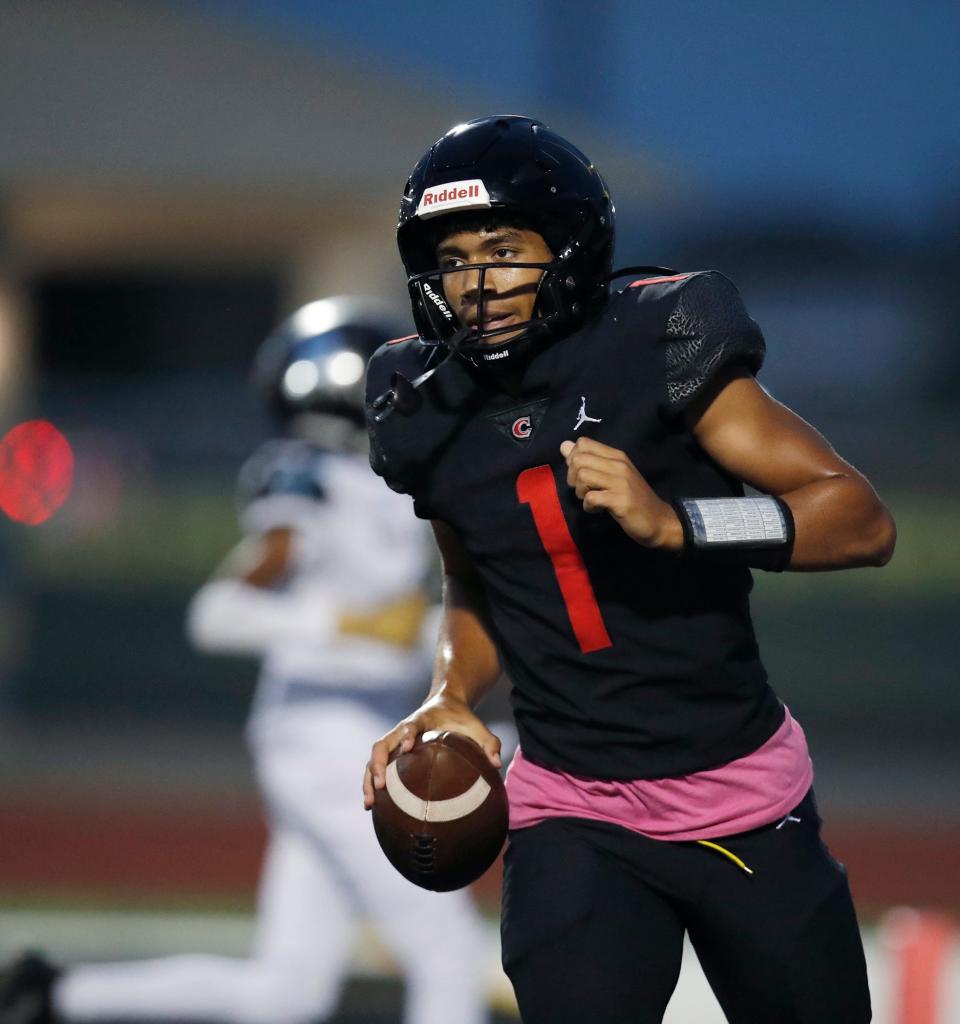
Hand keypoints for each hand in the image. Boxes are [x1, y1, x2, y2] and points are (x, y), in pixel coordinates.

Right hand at [362, 694, 501, 809]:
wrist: (445, 703)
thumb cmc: (460, 717)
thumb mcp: (476, 725)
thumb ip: (488, 742)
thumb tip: (497, 764)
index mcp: (421, 720)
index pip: (409, 726)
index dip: (406, 735)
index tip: (407, 748)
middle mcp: (402, 730)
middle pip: (380, 745)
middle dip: (377, 765)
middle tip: (381, 786)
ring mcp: (394, 741)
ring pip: (374, 759)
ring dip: (369, 780)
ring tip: (369, 805)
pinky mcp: (393, 752)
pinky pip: (377, 767)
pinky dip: (372, 784)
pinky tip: (373, 807)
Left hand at [560, 437, 682, 550]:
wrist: (658, 520)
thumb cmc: (633, 497)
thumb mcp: (612, 475)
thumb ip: (590, 460)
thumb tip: (564, 446)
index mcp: (616, 456)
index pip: (583, 443)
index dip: (573, 458)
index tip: (581, 474)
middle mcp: (619, 464)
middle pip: (578, 459)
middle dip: (573, 478)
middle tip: (584, 490)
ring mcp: (620, 482)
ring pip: (582, 476)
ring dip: (580, 492)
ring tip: (591, 499)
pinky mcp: (620, 500)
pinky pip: (591, 498)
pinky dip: (588, 506)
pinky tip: (597, 509)